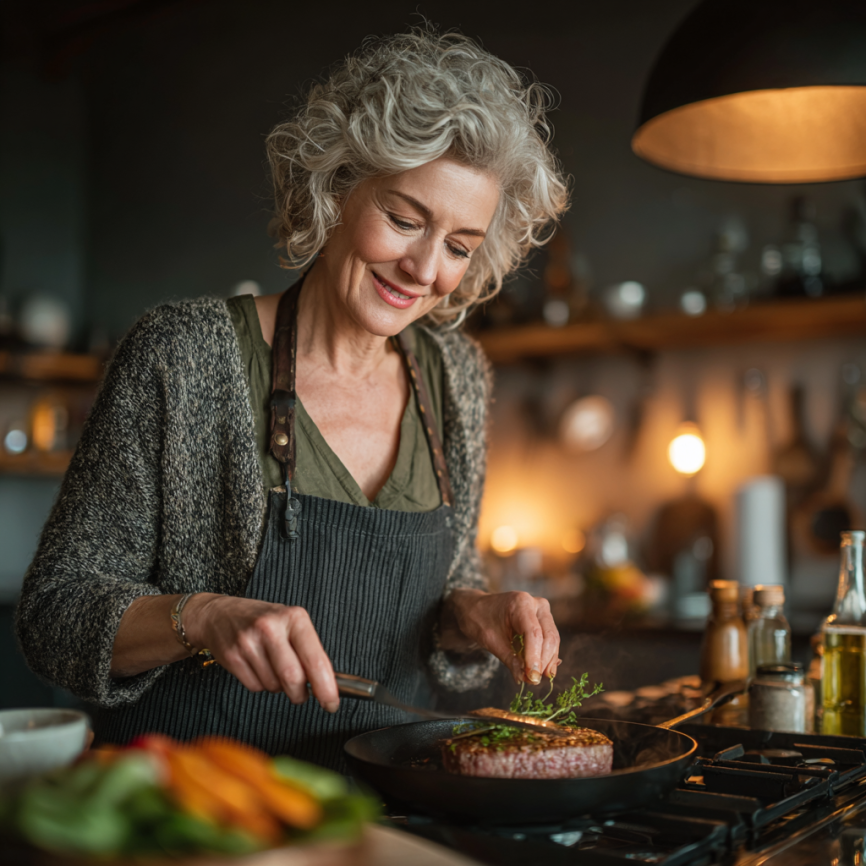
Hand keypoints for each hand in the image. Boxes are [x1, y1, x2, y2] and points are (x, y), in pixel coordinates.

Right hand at [183, 594, 339, 711]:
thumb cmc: (263, 620)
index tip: (331, 702)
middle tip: (302, 694)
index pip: (315, 659)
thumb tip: (327, 682)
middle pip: (293, 678)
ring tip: (273, 668)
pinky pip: (255, 687)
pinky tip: (258, 667)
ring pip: (274, 686)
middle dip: (300, 694)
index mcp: (294, 618)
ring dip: (279, 687)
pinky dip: (261, 685)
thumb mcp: (291, 624)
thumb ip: (308, 650)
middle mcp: (271, 627)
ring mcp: (249, 642)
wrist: (220, 613)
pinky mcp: (232, 656)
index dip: (325, 686)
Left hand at [444, 590, 560, 684]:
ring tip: (535, 678)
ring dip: (547, 661)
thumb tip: (524, 678)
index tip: (532, 677)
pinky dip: (546, 656)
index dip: (534, 657)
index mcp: (521, 603)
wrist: (477, 608)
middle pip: (549, 636)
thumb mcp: (490, 640)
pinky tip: (541, 670)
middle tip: (534, 680)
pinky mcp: (544, 621)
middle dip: (543, 661)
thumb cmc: (480, 619)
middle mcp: (537, 604)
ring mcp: (542, 612)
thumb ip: (509, 659)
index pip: (534, 633)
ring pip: (552, 640)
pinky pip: (549, 641)